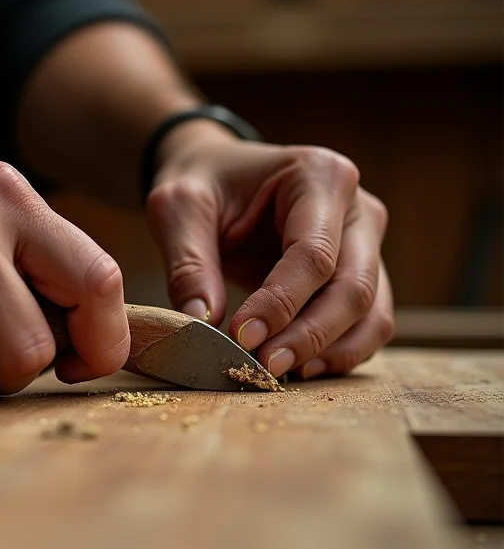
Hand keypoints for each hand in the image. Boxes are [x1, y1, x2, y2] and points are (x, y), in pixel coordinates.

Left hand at [145, 123, 393, 378]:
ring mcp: (367, 243)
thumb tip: (201, 322)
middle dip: (308, 336)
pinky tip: (299, 367)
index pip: (313, 254)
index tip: (241, 336)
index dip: (280, 303)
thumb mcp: (178, 209)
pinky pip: (367, 323)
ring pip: (370, 312)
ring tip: (278, 372)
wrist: (217, 178)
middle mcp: (358, 209)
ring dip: (329, 351)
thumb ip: (188, 263)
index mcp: (320, 176)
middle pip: (353, 287)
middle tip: (261, 366)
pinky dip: (339, 352)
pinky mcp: (362, 273)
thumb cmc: (201, 184)